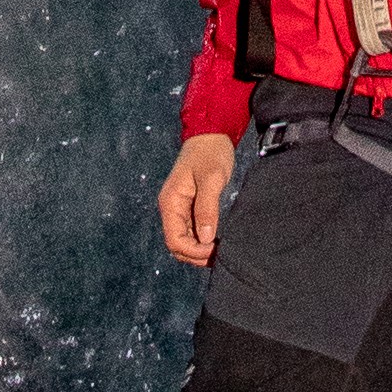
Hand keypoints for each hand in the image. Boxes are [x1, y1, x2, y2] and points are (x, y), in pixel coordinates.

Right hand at [159, 133, 237, 264]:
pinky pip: (193, 232)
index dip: (192, 251)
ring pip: (185, 241)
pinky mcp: (190, 207)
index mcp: (170, 202)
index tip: (213, 249)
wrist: (211, 134)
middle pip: (177, 245)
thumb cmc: (210, 153)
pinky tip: (218, 242)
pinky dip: (203, 241)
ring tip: (220, 252)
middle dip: (195, 255)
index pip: (174, 240)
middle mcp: (172, 208)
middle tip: (219, 256)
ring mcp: (180, 209)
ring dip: (199, 251)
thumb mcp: (212, 179)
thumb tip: (205, 238)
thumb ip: (207, 208)